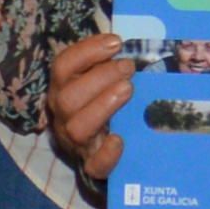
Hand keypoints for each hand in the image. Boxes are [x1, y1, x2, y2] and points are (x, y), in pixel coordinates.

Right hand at [46, 32, 138, 180]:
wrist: (104, 151)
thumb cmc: (106, 104)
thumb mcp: (103, 81)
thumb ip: (112, 63)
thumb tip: (146, 45)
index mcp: (63, 89)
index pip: (62, 66)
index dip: (87, 51)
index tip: (117, 42)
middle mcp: (64, 114)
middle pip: (68, 97)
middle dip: (100, 78)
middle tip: (129, 67)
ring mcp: (76, 142)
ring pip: (77, 128)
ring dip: (103, 105)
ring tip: (128, 89)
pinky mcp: (92, 166)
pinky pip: (94, 165)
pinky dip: (106, 153)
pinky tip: (119, 140)